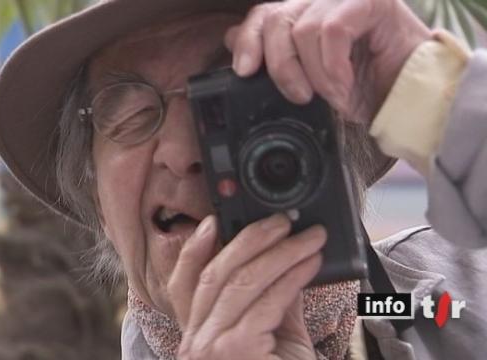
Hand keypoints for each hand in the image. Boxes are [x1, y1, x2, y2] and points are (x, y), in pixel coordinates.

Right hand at [168, 214, 325, 358]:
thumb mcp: (277, 339)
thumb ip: (276, 303)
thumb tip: (286, 263)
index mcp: (197, 338)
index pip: (183, 284)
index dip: (194, 249)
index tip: (211, 222)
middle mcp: (193, 342)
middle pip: (215, 274)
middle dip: (250, 240)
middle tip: (283, 222)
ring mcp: (209, 348)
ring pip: (239, 282)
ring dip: (279, 253)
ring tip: (307, 238)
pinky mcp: (232, 352)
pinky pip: (264, 303)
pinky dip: (291, 277)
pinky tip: (310, 264)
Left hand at [225, 0, 432, 121]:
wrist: (410, 99)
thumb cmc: (364, 89)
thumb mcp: (309, 81)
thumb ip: (275, 57)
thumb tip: (231, 40)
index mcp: (306, 15)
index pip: (264, 14)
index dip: (248, 40)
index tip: (244, 71)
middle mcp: (323, 0)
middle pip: (276, 18)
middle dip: (280, 64)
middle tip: (297, 95)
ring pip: (304, 28)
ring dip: (315, 74)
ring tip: (332, 95)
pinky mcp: (371, 0)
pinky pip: (332, 31)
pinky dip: (333, 68)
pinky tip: (344, 87)